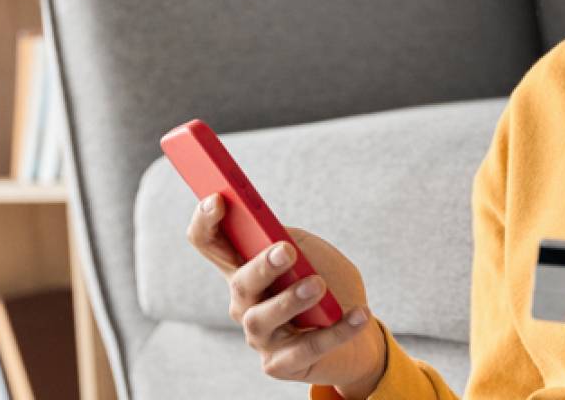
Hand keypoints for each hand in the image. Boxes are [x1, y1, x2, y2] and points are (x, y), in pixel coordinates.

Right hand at [186, 195, 386, 397]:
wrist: (358, 333)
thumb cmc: (330, 286)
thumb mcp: (314, 254)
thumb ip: (294, 241)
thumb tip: (279, 238)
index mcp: (244, 267)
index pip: (208, 242)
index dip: (205, 221)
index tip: (218, 199)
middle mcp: (244, 303)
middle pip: (240, 283)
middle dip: (261, 267)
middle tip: (286, 251)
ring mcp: (259, 336)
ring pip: (262, 319)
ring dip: (290, 300)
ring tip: (318, 286)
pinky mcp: (280, 364)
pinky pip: (306, 348)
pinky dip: (336, 331)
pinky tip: (359, 314)